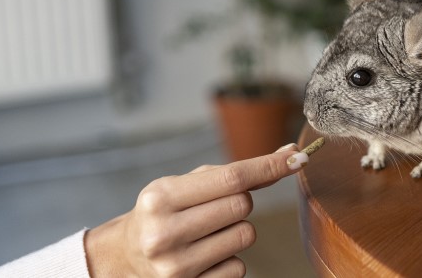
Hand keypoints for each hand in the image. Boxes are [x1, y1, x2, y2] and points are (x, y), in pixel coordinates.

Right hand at [84, 143, 306, 276]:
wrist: (123, 258)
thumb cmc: (162, 213)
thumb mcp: (182, 186)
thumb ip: (231, 173)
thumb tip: (289, 156)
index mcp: (161, 198)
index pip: (231, 177)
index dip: (269, 166)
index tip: (298, 157)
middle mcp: (165, 233)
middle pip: (242, 206)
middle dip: (240, 202)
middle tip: (215, 208)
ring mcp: (177, 266)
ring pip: (246, 236)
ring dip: (236, 230)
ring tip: (207, 232)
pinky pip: (239, 267)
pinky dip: (229, 259)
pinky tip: (203, 256)